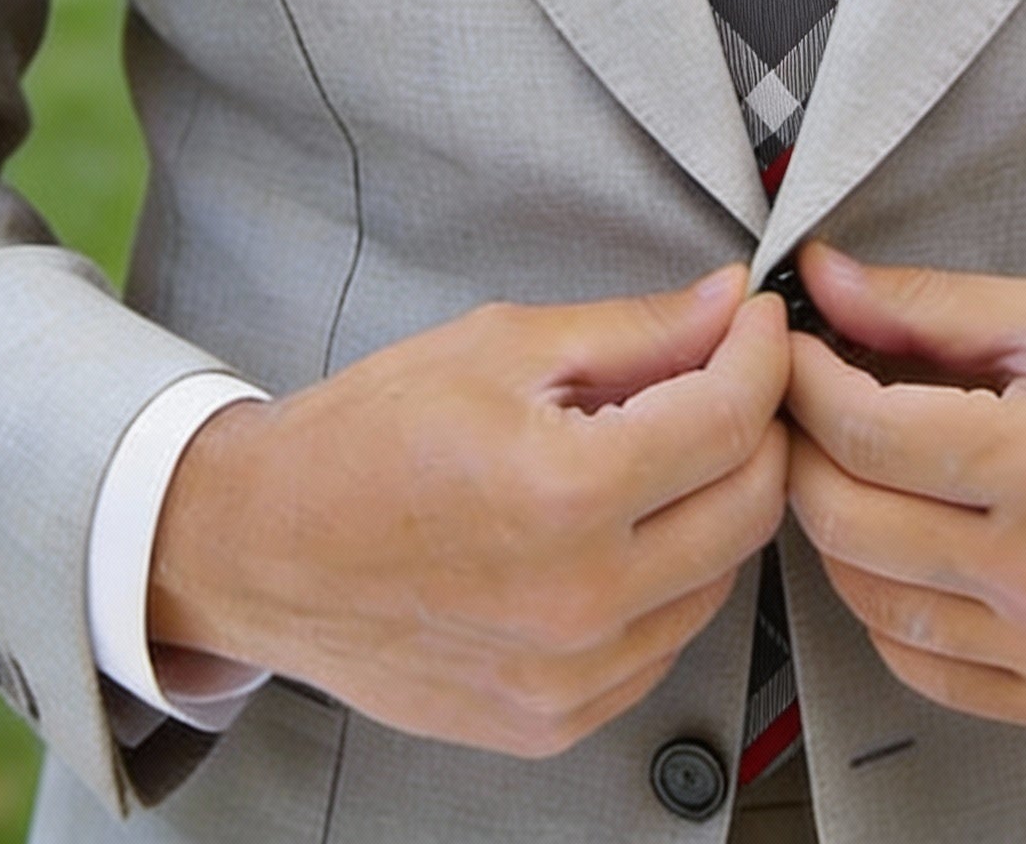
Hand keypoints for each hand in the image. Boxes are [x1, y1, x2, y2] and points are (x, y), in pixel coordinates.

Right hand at [149, 269, 789, 756]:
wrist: (263, 549)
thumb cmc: (365, 439)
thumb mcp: (502, 346)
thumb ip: (636, 330)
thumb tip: (727, 306)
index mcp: (565, 493)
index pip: (731, 419)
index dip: (763, 355)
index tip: (758, 324)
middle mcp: (579, 600)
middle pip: (750, 506)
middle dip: (759, 426)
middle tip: (727, 378)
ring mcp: (569, 676)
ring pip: (720, 578)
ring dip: (715, 504)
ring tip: (660, 451)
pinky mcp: (554, 719)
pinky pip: (664, 642)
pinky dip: (669, 578)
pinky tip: (620, 529)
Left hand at [784, 245, 1025, 736]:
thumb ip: (932, 305)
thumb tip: (825, 279)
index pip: (862, 431)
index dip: (804, 380)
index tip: (792, 348)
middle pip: (847, 521)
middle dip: (802, 450)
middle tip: (804, 404)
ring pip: (871, 603)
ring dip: (835, 530)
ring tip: (850, 470)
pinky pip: (928, 672)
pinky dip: (889, 612)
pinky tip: (900, 553)